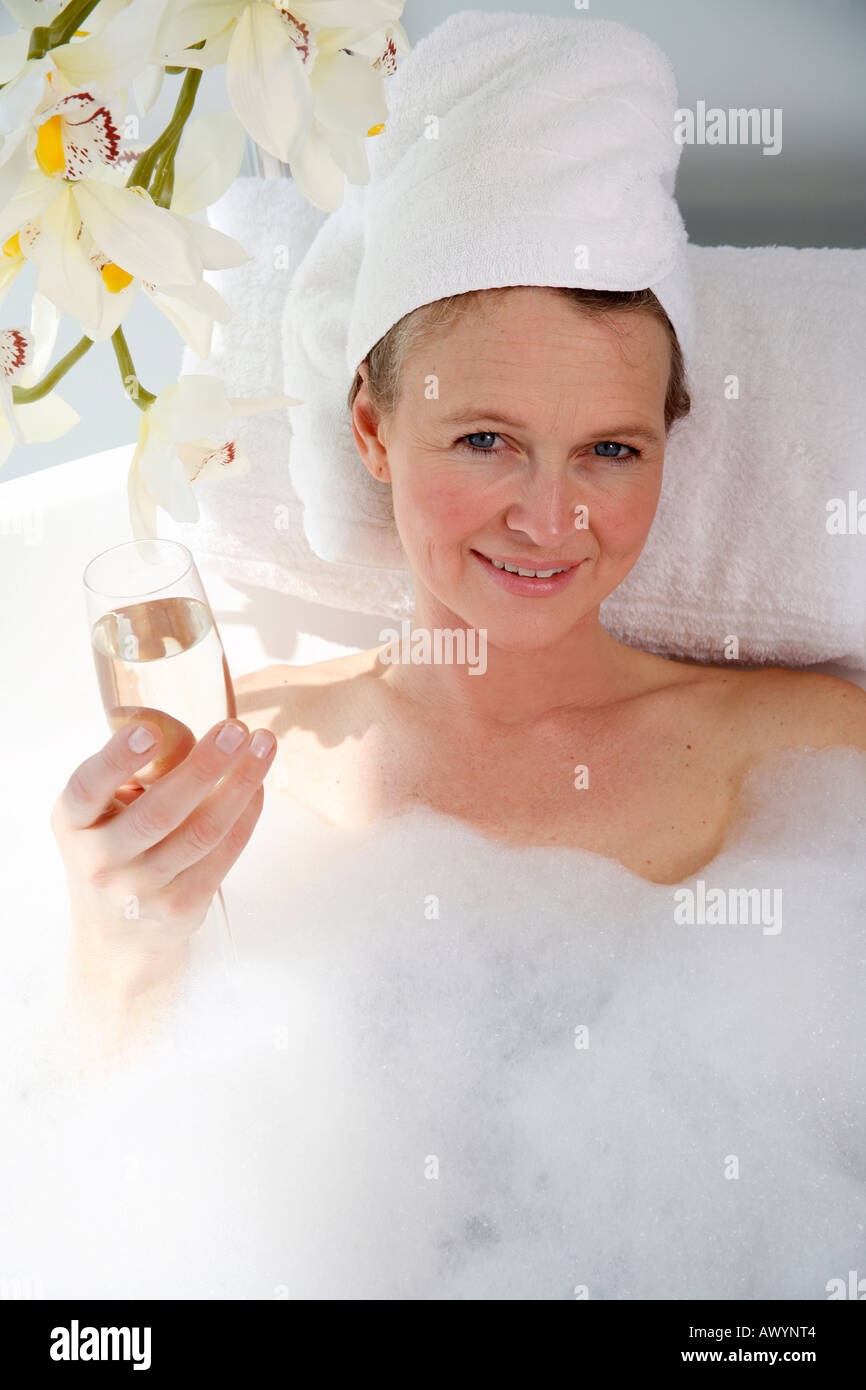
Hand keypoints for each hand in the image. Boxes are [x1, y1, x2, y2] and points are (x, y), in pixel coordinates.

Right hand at [51, 716, 275, 1011]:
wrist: (117, 930)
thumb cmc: (116, 841)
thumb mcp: (106, 804)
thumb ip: (140, 764)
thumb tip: (187, 730)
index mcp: (74, 821)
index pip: (88, 789)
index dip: (116, 760)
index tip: (147, 730)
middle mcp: (99, 859)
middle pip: (158, 813)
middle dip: (203, 766)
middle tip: (236, 728)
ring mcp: (140, 890)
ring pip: (200, 833)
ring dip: (239, 784)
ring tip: (263, 745)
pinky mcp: (179, 907)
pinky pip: (222, 855)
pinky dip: (246, 815)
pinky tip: (258, 784)